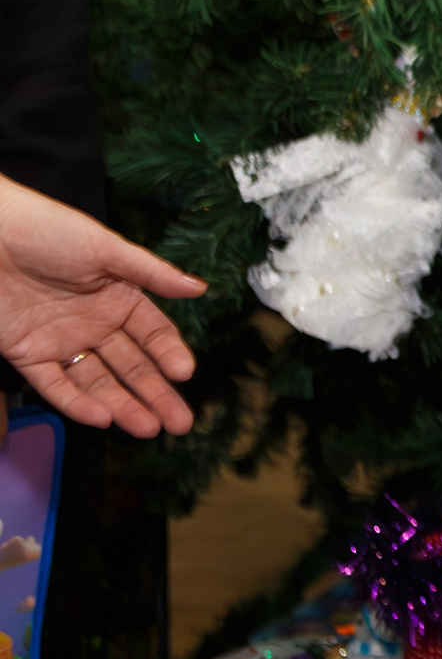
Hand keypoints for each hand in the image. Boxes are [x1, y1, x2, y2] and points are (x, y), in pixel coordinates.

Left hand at [0, 175, 202, 437]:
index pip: (154, 334)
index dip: (170, 354)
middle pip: (132, 366)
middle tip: (180, 424)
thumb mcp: (105, 248)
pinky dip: (76, 403)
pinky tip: (101, 417)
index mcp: (119, 297)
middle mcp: (94, 324)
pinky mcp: (26, 354)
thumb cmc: (47, 229)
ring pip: (98, 382)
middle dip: (157, 395)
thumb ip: (151, 272)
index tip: (185, 373)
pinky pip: (54, 385)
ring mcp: (61, 342)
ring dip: (123, 406)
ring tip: (147, 428)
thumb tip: (199, 288)